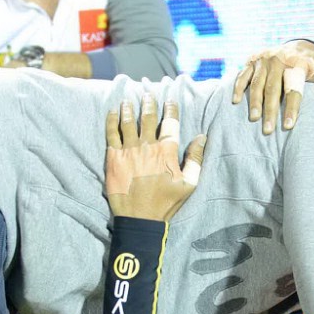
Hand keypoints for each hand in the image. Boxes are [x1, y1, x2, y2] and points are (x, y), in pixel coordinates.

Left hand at [105, 95, 205, 221]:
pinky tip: (113, 112)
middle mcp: (147, 146)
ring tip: (129, 100)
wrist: (139, 218)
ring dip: (129, 108)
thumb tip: (201, 138)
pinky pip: (111, 133)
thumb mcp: (189, 184)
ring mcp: (129, 150)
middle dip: (149, 103)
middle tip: (148, 94)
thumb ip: (195, 159)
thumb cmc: (166, 203)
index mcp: (167, 152)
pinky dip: (112, 120)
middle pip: (148, 118)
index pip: (170, 123)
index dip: (171, 109)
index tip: (170, 100)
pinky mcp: (113, 157)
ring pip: (128, 122)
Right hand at [232, 41, 313, 134]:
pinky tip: (235, 102)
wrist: (297, 47)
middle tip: (268, 131)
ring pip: (257, 84)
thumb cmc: (313, 65)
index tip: (289, 126)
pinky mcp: (252, 60)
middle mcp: (278, 59)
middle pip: (273, 89)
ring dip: (254, 102)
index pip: (294, 88)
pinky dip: (238, 87)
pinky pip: (242, 75)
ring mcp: (263, 60)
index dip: (291, 107)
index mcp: (297, 63)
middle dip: (270, 111)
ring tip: (253, 120)